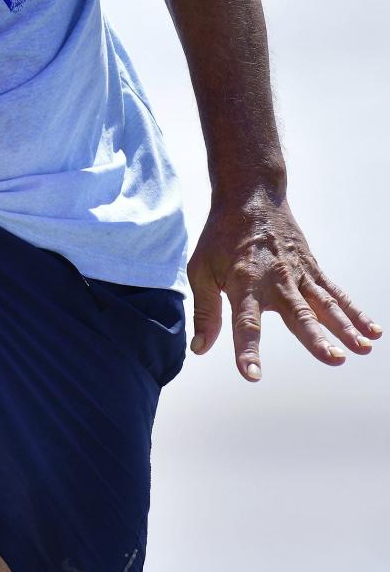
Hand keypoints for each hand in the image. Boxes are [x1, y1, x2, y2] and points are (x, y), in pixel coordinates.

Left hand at [188, 194, 381, 380]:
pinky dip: (354, 312)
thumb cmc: (221, 238)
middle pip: (298, 314)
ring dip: (344, 327)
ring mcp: (298, 274)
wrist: (250, 197)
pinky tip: (372, 331)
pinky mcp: (311, 269)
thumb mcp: (201, 270)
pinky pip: (335, 293)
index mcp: (244, 283)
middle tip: (334, 358)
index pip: (245, 323)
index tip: (251, 374)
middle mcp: (275, 280)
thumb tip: (199, 349)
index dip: (247, 349)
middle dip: (315, 338)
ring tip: (361, 349)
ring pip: (324, 305)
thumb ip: (205, 312)